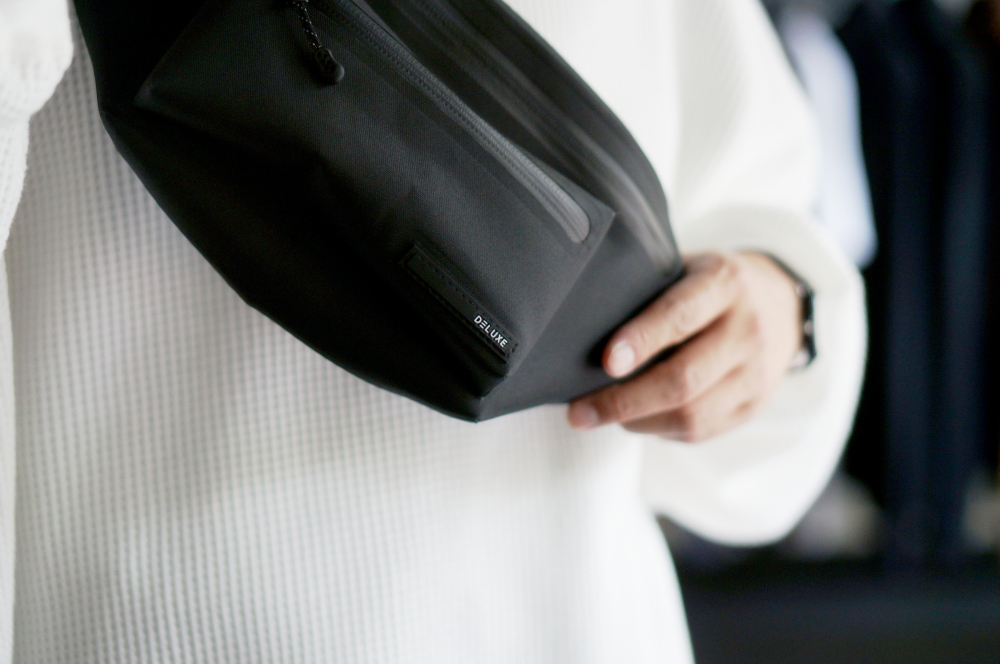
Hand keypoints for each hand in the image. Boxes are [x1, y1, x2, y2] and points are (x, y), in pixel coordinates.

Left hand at [566, 252, 803, 441]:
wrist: (782, 307)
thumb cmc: (712, 286)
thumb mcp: (689, 267)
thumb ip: (649, 290)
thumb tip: (583, 322)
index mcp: (725, 283)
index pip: (680, 315)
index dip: (641, 340)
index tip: (606, 361)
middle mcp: (747, 329)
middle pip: (683, 379)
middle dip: (622, 401)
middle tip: (578, 411)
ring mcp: (755, 373)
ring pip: (690, 415)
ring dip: (635, 422)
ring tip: (596, 416)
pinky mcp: (753, 406)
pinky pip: (700, 432)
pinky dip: (658, 430)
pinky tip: (633, 420)